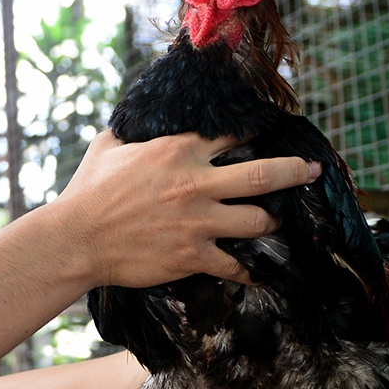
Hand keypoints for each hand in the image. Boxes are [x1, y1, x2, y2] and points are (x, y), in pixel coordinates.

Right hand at [46, 130, 320, 287]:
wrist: (76, 239)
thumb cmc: (87, 191)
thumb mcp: (109, 146)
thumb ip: (133, 130)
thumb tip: (139, 115)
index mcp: (177, 151)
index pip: (230, 135)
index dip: (253, 133)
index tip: (269, 133)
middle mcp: (195, 184)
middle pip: (262, 176)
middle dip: (294, 172)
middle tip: (312, 170)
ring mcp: (198, 222)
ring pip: (256, 221)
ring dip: (271, 221)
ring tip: (276, 221)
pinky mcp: (193, 256)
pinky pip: (235, 265)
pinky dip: (249, 271)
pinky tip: (259, 273)